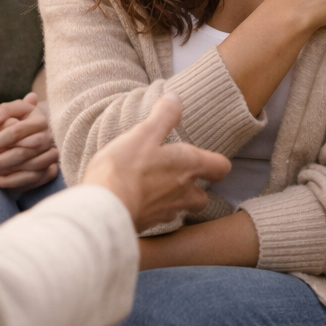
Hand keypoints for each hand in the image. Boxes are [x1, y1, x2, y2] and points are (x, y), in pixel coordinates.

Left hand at [0, 92, 59, 189]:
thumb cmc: (5, 125)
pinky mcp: (51, 169)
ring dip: (7, 176)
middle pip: (23, 153)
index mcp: (39, 119)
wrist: (14, 140)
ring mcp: (52, 154)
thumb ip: (1, 112)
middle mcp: (49, 137)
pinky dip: (16, 184)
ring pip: (30, 169)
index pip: (16, 131)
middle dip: (0, 161)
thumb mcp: (3, 113)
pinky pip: (36, 180)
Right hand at [83, 94, 231, 232]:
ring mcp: (165, 212)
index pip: (220, 167)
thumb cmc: (126, 168)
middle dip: (194, 187)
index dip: (216, 162)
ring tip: (152, 185)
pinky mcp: (147, 225)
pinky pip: (156, 218)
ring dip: (171, 198)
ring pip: (179, 208)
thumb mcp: (145, 132)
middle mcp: (183, 193)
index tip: (204, 157)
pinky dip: (150, 209)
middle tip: (176, 174)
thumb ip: (164, 115)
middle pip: (202, 196)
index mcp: (188, 167)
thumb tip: (176, 99)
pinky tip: (134, 199)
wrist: (104, 209)